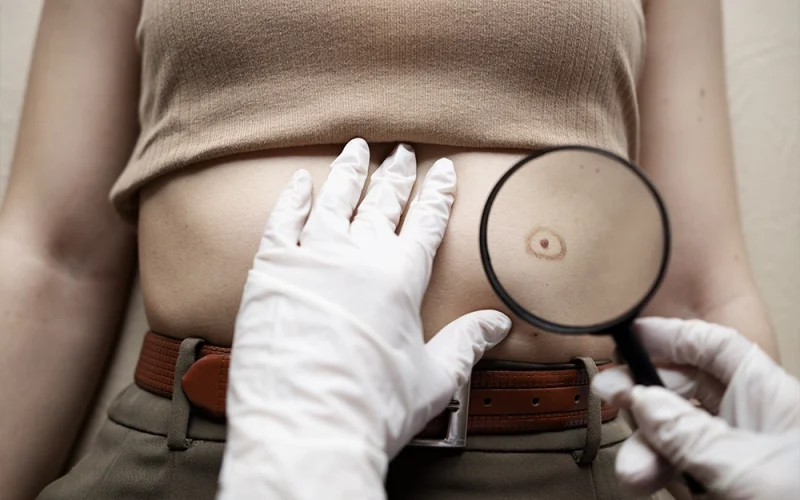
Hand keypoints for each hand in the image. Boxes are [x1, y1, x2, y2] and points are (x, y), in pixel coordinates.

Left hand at [217, 139, 510, 499]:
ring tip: (357, 148)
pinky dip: (292, 198)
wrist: (307, 426)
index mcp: (401, 277)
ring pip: (334, 199)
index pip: (426, 221)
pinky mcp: (270, 270)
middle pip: (382, 201)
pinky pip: (282, 221)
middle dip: (396, 174)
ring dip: (349, 172)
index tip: (442, 170)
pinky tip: (299, 181)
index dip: (437, 193)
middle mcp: (358, 255)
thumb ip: (466, 342)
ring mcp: (311, 257)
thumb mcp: (435, 377)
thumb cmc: (372, 407)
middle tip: (403, 151)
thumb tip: (498, 324)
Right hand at [592, 317, 799, 499]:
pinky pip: (683, 471)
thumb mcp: (750, 471)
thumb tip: (644, 402)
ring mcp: (736, 457)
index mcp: (770, 397)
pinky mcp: (724, 487)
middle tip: (613, 398)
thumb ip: (692, 436)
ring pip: (678, 435)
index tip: (630, 338)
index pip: (715, 348)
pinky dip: (663, 475)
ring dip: (649, 449)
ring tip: (635, 473)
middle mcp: (751, 421)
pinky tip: (654, 485)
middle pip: (686, 391)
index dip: (672, 336)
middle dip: (647, 398)